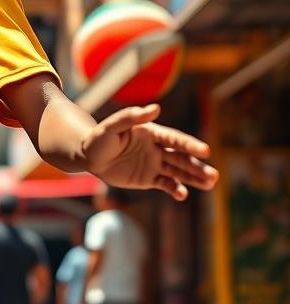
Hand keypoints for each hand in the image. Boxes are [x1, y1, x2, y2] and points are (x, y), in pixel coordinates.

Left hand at [82, 104, 218, 200]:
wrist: (89, 157)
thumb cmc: (99, 138)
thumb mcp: (111, 127)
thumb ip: (131, 117)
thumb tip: (155, 108)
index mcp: (152, 133)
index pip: (175, 139)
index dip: (190, 145)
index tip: (205, 151)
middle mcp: (158, 148)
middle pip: (182, 157)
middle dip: (198, 166)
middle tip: (215, 176)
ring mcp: (155, 164)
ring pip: (179, 171)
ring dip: (194, 178)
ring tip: (210, 183)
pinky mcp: (149, 178)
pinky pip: (166, 184)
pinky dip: (175, 189)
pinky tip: (183, 195)